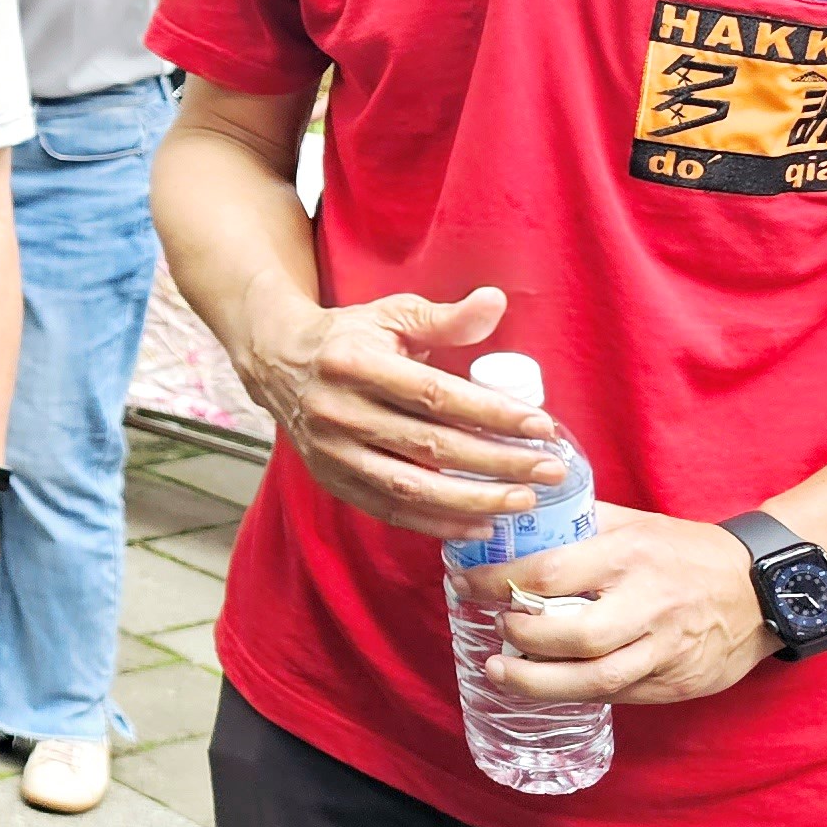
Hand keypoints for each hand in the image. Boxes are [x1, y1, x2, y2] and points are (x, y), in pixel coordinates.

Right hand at [232, 281, 565, 534]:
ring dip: (472, 500)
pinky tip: (479, 523)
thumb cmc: (347, 338)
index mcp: (355, 363)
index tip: (542, 426)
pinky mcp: (332, 480)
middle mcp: (339, 411)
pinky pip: (390, 511)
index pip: (435, 396)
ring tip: (523, 502)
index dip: (491, 414)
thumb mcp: (391, 315)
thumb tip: (496, 302)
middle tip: (550, 470)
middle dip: (498, 463)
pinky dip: (437, 524)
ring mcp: (332, 452)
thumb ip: (444, 317)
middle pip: (431, 447)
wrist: (277, 363)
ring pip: (411, 488)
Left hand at [461, 507, 772, 705]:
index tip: (467, 583)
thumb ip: (579, 523)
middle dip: (523, 640)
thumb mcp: (636, 523)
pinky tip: (548, 684)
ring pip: (597, 680)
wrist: (765, 588)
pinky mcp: (678, 683)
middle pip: (575, 636)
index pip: (552, 573)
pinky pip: (618, 695)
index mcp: (632, 556)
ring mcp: (667, 650)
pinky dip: (576, 692)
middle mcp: (650, 605)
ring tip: (501, 673)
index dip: (500, 583)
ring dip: (539, 682)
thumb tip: (513, 520)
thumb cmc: (688, 551)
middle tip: (495, 630)